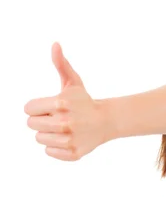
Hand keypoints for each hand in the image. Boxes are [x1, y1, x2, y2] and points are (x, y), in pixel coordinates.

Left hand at [24, 42, 105, 160]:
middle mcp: (65, 122)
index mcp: (61, 103)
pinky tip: (68, 138)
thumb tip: (55, 44)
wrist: (106, 121)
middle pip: (31, 125)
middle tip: (56, 118)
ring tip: (63, 128)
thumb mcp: (73, 82)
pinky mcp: (73, 152)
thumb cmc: (84, 101)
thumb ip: (61, 64)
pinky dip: (56, 147)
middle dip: (41, 120)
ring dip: (48, 134)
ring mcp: (69, 139)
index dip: (37, 107)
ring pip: (39, 139)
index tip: (50, 107)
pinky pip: (49, 152)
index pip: (28, 109)